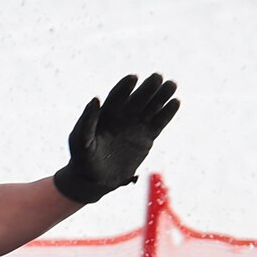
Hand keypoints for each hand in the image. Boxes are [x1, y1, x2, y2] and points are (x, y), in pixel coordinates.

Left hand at [52, 73, 179, 203]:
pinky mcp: (147, 137)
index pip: (117, 96)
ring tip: (172, 84)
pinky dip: (167, 113)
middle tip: (158, 76)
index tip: (133, 78)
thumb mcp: (81, 141)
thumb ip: (87, 121)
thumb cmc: (83, 159)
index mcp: (106, 113)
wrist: (95, 179)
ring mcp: (136, 125)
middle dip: (147, 87)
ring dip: (161, 95)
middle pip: (137, 98)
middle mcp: (123, 115)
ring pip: (151, 107)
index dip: (125, 86)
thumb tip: (96, 98)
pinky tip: (175, 102)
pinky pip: (159, 122)